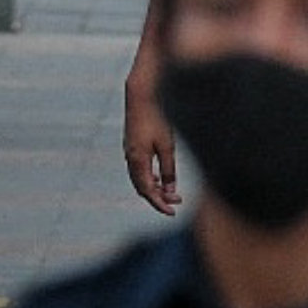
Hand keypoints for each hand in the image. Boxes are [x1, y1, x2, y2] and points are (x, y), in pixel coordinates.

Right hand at [124, 68, 180, 214]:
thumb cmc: (157, 118)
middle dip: (158, 197)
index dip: (160, 204)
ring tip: (171, 193)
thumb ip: (169, 169)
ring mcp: (129, 152)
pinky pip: (139, 169)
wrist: (142, 94)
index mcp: (138, 161)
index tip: (172, 213)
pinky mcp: (132, 145)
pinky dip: (150, 178)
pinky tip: (161, 177)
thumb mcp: (168, 146)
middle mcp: (130, 158)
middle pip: (142, 187)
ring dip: (154, 188)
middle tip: (177, 202)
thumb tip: (171, 191)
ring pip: (140, 179)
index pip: (148, 191)